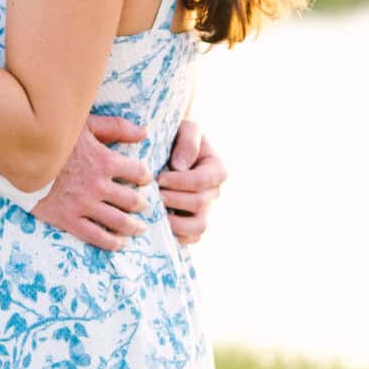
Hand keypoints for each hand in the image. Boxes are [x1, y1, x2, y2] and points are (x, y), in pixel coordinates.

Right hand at [33, 116, 150, 251]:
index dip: (145, 177)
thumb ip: (116, 127)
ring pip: (119, 221)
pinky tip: (120, 243)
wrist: (19, 157)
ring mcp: (84, 205)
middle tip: (145, 207)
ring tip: (139, 228)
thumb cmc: (53, 138)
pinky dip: (112, 243)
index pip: (138, 173)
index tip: (145, 180)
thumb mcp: (85, 125)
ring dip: (133, 226)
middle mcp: (98, 185)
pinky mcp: (68, 219)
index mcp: (105, 161)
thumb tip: (144, 133)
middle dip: (142, 204)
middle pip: (132, 200)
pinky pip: (96, 236)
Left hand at [155, 117, 226, 246]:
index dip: (180, 182)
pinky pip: (189, 239)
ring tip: (155, 213)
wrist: (169, 151)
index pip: (202, 181)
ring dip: (175, 223)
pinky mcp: (192, 225)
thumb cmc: (177, 137)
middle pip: (199, 204)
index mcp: (216, 169)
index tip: (159, 178)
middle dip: (174, 200)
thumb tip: (180, 166)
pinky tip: (156, 225)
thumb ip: (188, 141)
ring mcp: (205, 211)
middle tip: (152, 195)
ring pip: (198, 227)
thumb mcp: (186, 129)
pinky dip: (175, 236)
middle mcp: (214, 193)